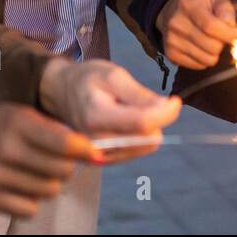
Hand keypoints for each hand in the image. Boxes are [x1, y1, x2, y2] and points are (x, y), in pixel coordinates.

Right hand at [0, 104, 91, 217]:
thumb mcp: (16, 112)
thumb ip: (49, 127)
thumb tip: (85, 145)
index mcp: (16, 123)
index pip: (64, 142)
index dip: (86, 150)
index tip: (96, 153)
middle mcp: (6, 150)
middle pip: (61, 170)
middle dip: (69, 167)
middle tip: (62, 161)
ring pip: (49, 191)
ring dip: (52, 183)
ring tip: (41, 172)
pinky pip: (29, 208)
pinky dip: (34, 200)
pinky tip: (26, 186)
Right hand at [39, 58, 180, 161]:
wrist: (61, 93)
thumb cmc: (88, 79)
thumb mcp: (114, 76)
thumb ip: (140, 95)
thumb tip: (167, 107)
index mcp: (96, 117)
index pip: (143, 123)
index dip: (166, 113)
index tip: (175, 100)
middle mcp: (95, 142)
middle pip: (147, 138)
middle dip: (155, 119)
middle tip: (142, 100)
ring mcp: (99, 155)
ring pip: (145, 147)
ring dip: (148, 128)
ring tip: (129, 109)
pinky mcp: (105, 160)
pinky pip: (137, 151)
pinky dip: (140, 136)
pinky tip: (126, 122)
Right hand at [156, 0, 236, 69]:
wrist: (171, 11)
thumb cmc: (198, 5)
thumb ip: (226, 10)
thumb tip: (232, 28)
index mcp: (189, 6)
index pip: (211, 26)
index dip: (229, 34)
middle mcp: (177, 24)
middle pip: (211, 46)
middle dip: (223, 43)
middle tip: (222, 37)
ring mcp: (172, 41)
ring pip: (207, 59)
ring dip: (214, 53)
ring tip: (211, 41)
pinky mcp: (171, 54)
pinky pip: (198, 66)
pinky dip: (204, 59)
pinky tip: (201, 48)